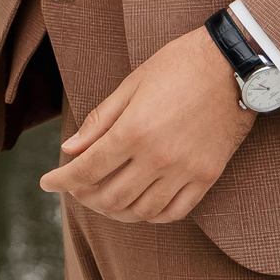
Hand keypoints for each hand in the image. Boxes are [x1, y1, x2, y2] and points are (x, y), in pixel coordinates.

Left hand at [38, 24, 254, 223]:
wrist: (233, 65)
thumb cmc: (178, 66)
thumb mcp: (131, 85)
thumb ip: (99, 121)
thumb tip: (70, 149)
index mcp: (134, 131)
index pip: (87, 170)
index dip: (62, 180)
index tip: (47, 183)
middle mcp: (158, 158)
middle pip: (110, 197)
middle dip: (85, 198)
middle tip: (76, 189)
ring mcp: (185, 171)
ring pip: (141, 211)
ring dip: (115, 211)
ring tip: (103, 199)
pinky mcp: (207, 177)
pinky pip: (174, 212)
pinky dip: (151, 215)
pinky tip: (140, 205)